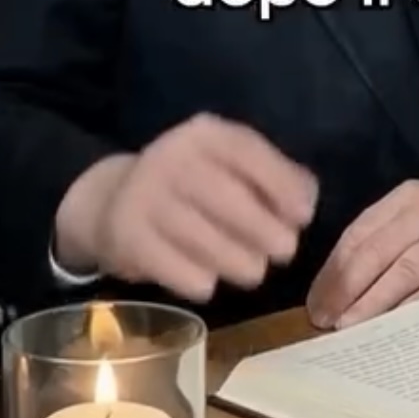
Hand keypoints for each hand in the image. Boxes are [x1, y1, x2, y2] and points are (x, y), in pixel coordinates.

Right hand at [54, 116, 317, 302]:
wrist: (111, 202)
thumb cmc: (190, 184)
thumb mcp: (227, 165)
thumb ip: (271, 176)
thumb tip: (307, 202)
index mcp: (203, 135)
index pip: (248, 153)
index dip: (282, 185)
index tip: (304, 216)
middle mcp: (171, 158)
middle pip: (231, 202)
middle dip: (268, 233)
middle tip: (284, 252)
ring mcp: (146, 198)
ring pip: (209, 244)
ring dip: (242, 264)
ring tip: (251, 269)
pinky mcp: (128, 239)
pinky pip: (182, 273)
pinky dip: (203, 282)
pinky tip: (207, 278)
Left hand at [306, 177, 418, 329]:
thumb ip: (391, 237)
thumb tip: (343, 286)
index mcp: (407, 197)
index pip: (358, 234)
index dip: (333, 270)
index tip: (316, 301)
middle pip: (374, 252)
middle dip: (344, 290)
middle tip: (324, 320)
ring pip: (402, 271)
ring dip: (371, 303)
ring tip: (348, 327)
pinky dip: (414, 308)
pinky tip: (395, 327)